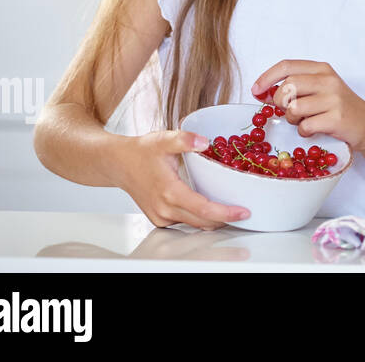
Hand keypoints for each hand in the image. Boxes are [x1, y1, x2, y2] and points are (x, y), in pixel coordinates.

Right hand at [116, 130, 250, 230]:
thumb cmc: (141, 152)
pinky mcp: (159, 218)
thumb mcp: (163, 139)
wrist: (119, 163)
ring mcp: (161, 216)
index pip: (203, 209)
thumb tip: (204, 142)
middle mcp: (165, 209)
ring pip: (194, 225)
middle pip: (202, 222)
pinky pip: (184, 223)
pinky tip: (212, 210)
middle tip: (245, 213)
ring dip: (214, 221)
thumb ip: (184, 139)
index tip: (244, 212)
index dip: (226, 213)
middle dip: (226, 220)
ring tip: (233, 211)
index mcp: (169, 192)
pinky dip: (200, 219)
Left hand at [252, 61, 364, 153]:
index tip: (255, 90)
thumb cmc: (338, 107)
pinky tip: (313, 130)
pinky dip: (304, 132)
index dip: (266, 77)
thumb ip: (296, 86)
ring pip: (294, 108)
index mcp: (322, 69)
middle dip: (279, 102)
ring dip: (292, 119)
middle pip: (287, 86)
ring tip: (303, 121)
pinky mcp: (336, 118)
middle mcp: (328, 80)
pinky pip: (305, 126)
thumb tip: (262, 91)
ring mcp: (333, 99)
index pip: (287, 66)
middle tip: (286, 110)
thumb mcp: (320, 89)